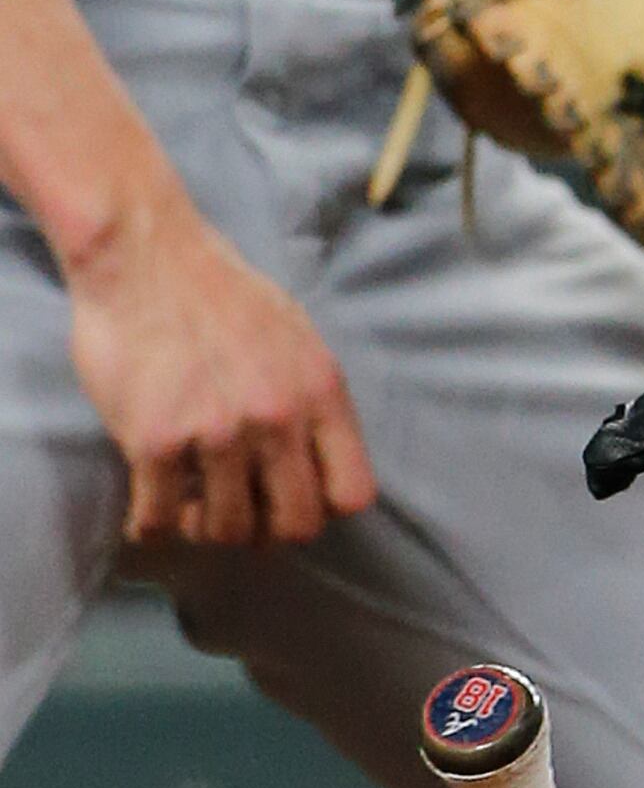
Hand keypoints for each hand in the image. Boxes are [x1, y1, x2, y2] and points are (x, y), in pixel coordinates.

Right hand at [68, 190, 375, 550]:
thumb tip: (319, 461)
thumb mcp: (297, 338)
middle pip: (295, 525)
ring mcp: (217, 432)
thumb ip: (312, 399)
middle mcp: (278, 417)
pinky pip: (158, 518)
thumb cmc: (219, 293)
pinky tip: (148, 512)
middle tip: (238, 512)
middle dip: (266, 531)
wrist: (146, 257)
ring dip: (206, 527)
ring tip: (190, 504)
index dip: (323, 508)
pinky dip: (150, 525)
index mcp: (321, 392)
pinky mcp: (154, 441)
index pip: (353, 493)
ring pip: (226, 530)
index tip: (291, 499)